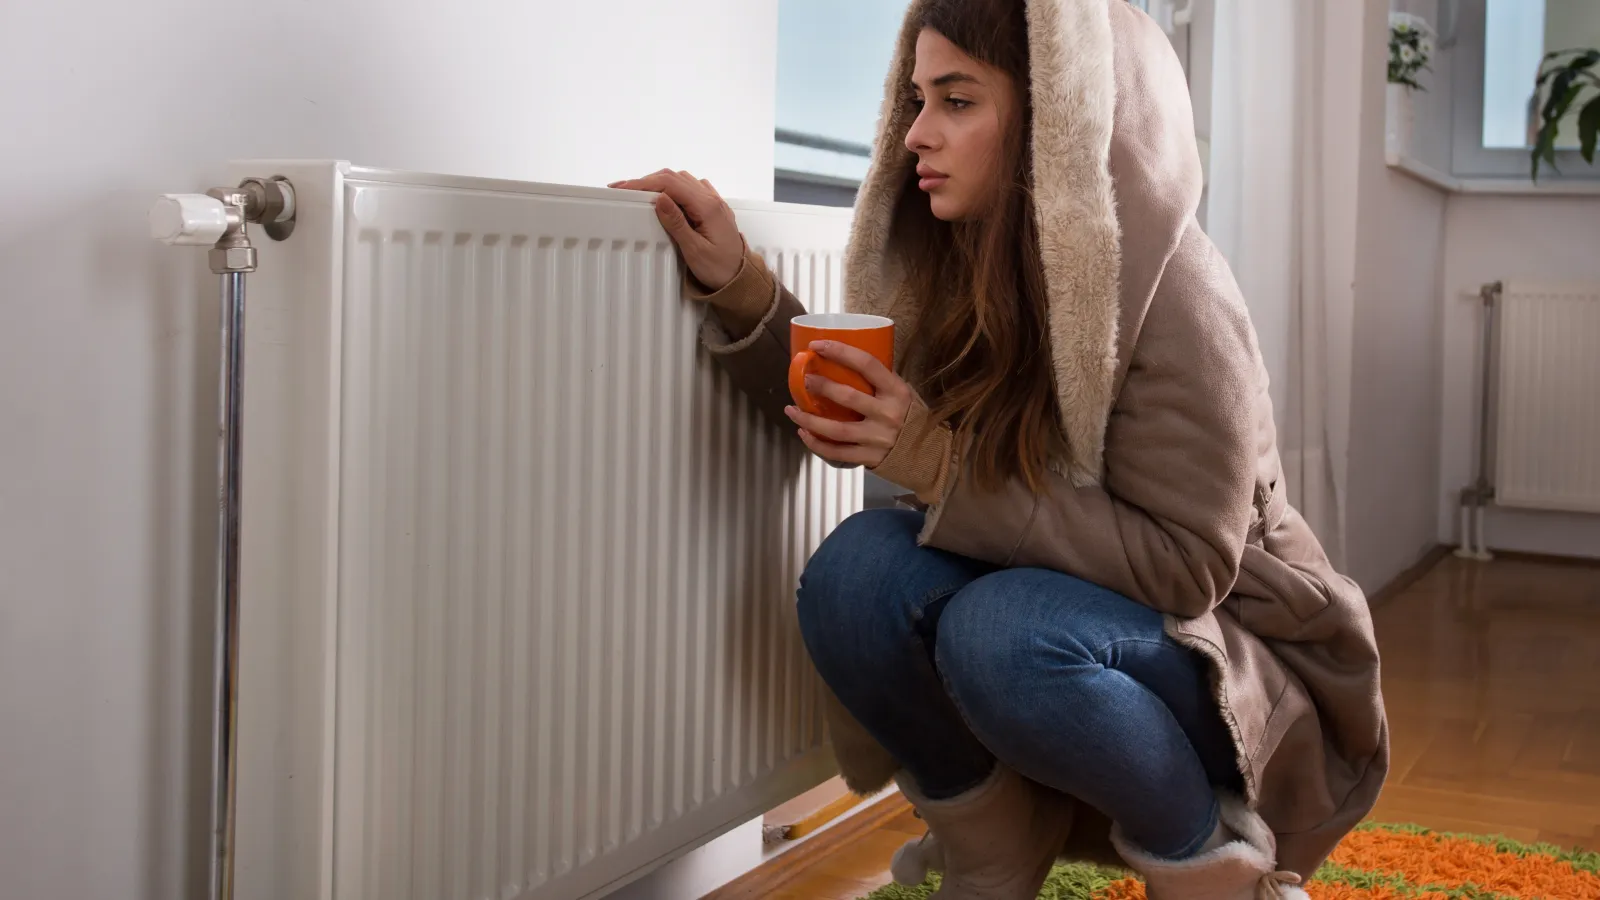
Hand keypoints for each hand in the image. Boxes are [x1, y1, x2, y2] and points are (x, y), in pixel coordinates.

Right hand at [608, 169, 743, 290]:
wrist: (741, 279)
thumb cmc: (720, 269)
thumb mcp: (695, 250)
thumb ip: (677, 223)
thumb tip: (660, 198)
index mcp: (707, 207)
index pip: (670, 184)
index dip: (644, 183)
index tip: (623, 188)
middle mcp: (712, 199)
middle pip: (675, 177)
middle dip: (647, 180)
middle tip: (624, 189)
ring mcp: (714, 202)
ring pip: (683, 180)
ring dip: (660, 182)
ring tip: (640, 192)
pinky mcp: (713, 209)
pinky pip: (691, 188)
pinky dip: (674, 187)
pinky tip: (665, 196)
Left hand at [784, 341, 912, 467]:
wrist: (930, 455)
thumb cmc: (911, 418)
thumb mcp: (903, 394)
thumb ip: (880, 382)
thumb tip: (844, 362)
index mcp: (897, 392)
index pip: (867, 365)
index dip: (840, 352)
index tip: (818, 346)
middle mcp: (887, 414)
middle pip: (847, 396)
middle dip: (821, 386)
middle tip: (804, 379)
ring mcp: (877, 438)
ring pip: (836, 429)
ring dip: (809, 419)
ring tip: (791, 409)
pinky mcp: (869, 458)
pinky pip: (837, 453)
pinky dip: (816, 444)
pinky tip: (803, 433)